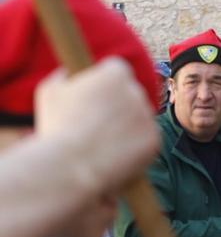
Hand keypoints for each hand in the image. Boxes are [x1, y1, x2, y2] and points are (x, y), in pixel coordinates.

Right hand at [36, 57, 158, 196]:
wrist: (72, 166)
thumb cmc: (57, 127)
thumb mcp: (50, 93)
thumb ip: (62, 76)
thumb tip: (67, 72)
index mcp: (115, 74)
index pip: (117, 70)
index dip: (105, 83)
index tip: (96, 96)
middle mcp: (137, 91)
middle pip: (132, 94)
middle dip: (119, 105)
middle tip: (99, 123)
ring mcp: (148, 117)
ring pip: (140, 118)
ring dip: (128, 127)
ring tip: (103, 142)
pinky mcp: (155, 141)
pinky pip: (147, 141)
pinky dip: (135, 148)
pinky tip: (115, 154)